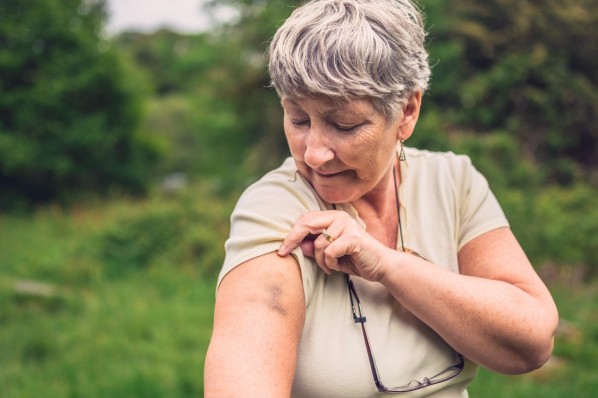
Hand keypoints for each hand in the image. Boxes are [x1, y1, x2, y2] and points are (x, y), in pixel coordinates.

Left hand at [277, 210, 391, 281]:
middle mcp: (339, 217)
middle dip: (292, 240)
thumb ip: (315, 248)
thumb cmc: (354, 258)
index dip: (291, 234)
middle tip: (284, 253)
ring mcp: (347, 226)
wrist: (380, 266)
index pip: (305, 219)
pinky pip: (329, 252)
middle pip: (306, 224)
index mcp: (333, 217)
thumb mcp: (330, 254)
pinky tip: (337, 267)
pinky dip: (330, 263)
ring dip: (320, 261)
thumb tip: (298, 245)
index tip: (281, 249)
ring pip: (318, 244)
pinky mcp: (353, 238)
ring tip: (330, 266)